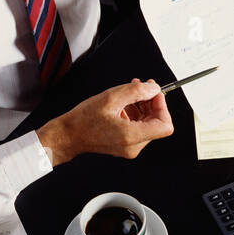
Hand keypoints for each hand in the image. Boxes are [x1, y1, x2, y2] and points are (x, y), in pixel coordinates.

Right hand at [37, 79, 172, 164]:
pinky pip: (138, 127)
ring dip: (143, 106)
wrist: (68, 135)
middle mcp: (134, 146)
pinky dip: (135, 113)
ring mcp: (130, 148)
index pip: (165, 126)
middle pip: (157, 123)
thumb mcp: (111, 98)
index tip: (154, 94)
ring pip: (148, 124)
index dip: (162, 107)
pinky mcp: (126, 145)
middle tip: (143, 87)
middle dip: (151, 103)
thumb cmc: (83, 119)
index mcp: (131, 136)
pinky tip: (125, 102)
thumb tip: (154, 89)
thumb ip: (136, 91)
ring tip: (131, 92)